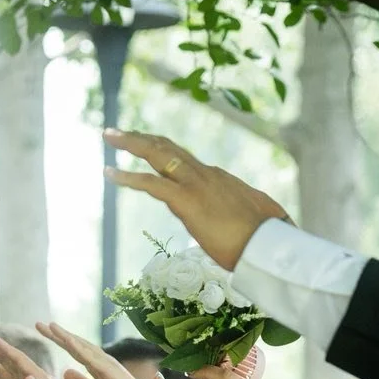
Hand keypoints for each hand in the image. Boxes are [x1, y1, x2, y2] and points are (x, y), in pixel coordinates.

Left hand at [31, 322, 162, 378]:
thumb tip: (66, 371)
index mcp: (97, 366)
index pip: (74, 350)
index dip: (59, 340)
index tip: (43, 332)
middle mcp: (102, 361)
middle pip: (76, 344)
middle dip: (58, 334)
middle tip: (38, 324)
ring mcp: (107, 364)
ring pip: (84, 347)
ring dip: (67, 337)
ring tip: (51, 327)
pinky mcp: (111, 372)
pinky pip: (93, 359)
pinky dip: (80, 349)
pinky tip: (67, 342)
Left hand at [104, 130, 290, 270]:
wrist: (269, 246)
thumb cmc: (266, 239)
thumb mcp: (257, 218)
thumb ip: (249, 213)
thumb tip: (263, 218)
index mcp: (218, 179)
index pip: (185, 161)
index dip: (163, 152)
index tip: (147, 146)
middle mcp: (205, 174)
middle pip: (168, 148)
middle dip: (142, 138)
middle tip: (119, 132)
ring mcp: (196, 185)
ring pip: (158, 155)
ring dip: (130, 143)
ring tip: (108, 134)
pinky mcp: (186, 201)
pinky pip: (151, 183)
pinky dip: (128, 177)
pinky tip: (109, 172)